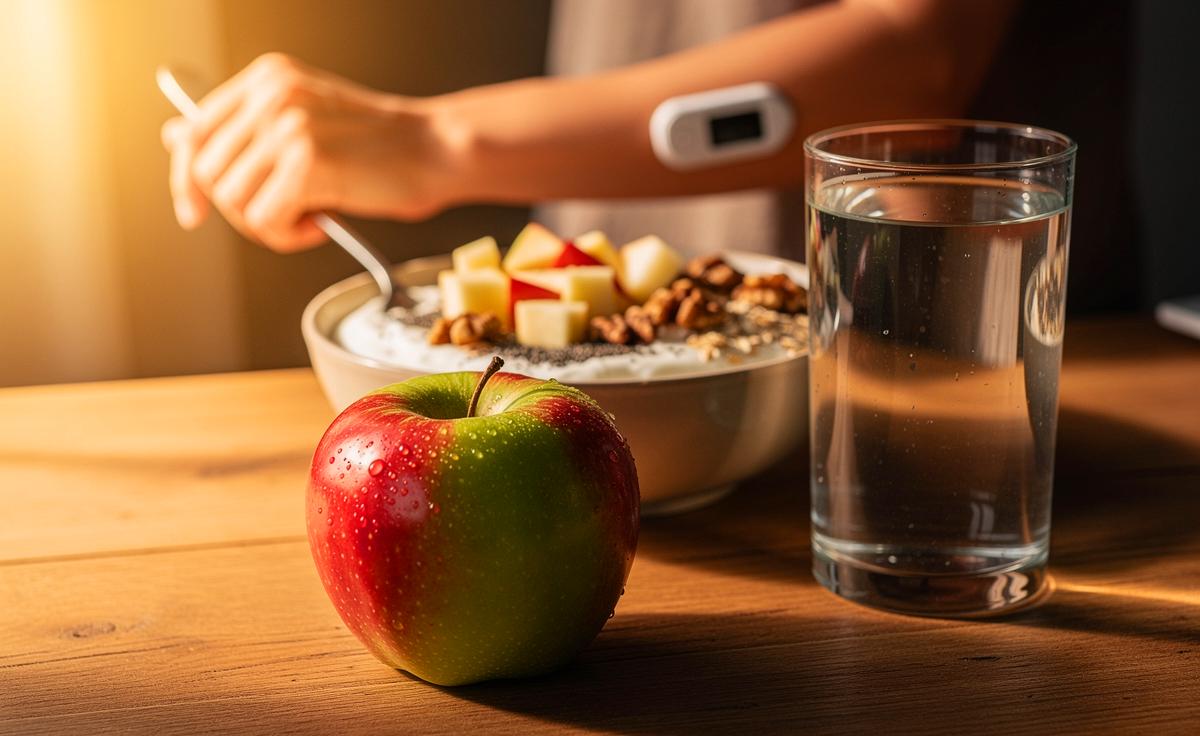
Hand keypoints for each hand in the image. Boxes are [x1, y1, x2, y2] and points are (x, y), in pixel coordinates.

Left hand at [161, 53, 455, 251]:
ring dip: (268, 225)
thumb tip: (175, 135)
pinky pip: (264, 221)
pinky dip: (289, 236)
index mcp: (269, 79)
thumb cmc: (381, 147)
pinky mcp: (306, 163)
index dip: (186, 181)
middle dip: (241, 211)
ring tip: (310, 215)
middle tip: (287, 215)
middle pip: (207, 174)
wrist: (437, 150)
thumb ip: (244, 129)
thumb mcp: (304, 124)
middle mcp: (273, 95)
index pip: (194, 132)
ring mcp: (288, 126)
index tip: (192, 212)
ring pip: (233, 202)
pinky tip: (320, 224)